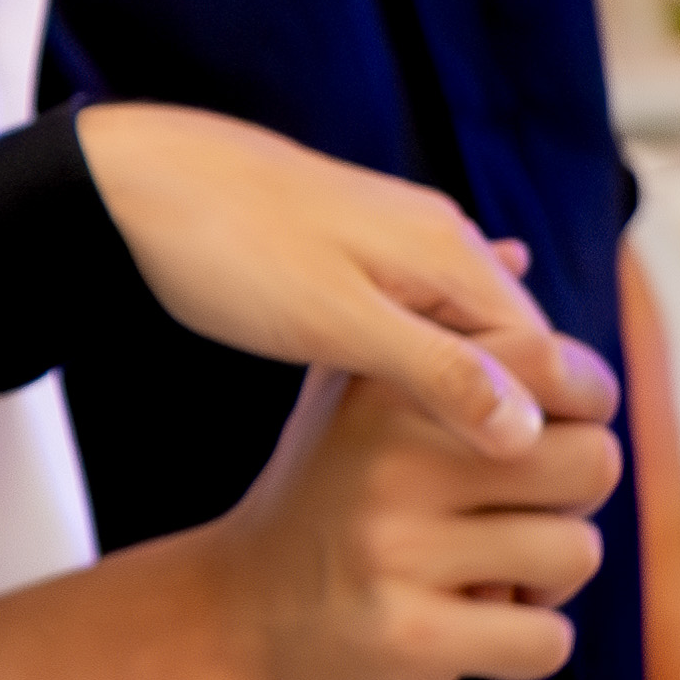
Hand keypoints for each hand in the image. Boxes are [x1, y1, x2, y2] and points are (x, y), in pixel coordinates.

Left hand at [76, 101, 605, 450]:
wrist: (134, 180)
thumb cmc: (229, 252)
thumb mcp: (335, 324)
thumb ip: (435, 372)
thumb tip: (528, 430)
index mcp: (452, 256)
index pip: (543, 353)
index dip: (545, 425)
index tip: (539, 497)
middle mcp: (439, 240)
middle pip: (511, 343)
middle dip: (512, 413)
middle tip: (506, 499)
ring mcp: (394, 240)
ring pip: (461, 330)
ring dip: (467, 390)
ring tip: (466, 467)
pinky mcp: (347, 249)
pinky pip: (413, 314)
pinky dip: (422, 358)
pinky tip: (417, 386)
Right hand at [209, 365, 620, 679]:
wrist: (234, 623)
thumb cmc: (323, 504)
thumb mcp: (355, 402)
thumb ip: (441, 338)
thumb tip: (519, 254)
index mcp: (390, 390)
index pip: (555, 365)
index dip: (581, 411)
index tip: (543, 447)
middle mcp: (390, 459)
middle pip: (593, 461)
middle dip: (572, 502)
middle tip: (515, 521)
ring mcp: (395, 549)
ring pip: (576, 552)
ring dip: (549, 581)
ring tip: (487, 579)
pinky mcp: (408, 637)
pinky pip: (546, 640)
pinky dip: (528, 645)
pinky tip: (472, 632)